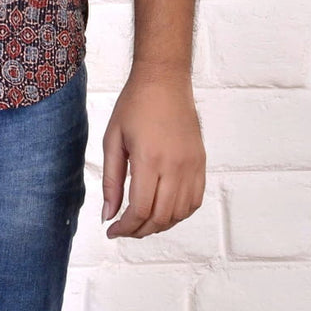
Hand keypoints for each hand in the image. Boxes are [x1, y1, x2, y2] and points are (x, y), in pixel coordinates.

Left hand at [101, 63, 205, 237]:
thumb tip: (109, 214)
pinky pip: (194, 201)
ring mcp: (192, 166)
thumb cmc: (135, 104)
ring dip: (159, 225)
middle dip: (140, 230)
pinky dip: (179, 214)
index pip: (140, 209)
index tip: (112, 230)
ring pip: (179, 214)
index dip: (125, 227)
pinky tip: (163, 210)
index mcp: (149, 159)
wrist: (164, 81)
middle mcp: (175, 166)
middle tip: (124, 229)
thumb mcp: (113, 140)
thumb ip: (111, 181)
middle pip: (161, 217)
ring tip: (141, 221)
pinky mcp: (200, 163)